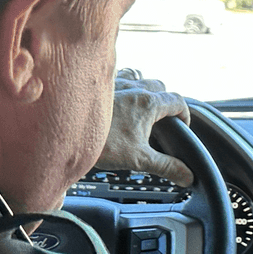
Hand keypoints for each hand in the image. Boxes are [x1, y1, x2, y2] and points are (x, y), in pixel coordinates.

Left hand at [97, 71, 194, 185]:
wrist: (66, 134)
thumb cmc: (100, 144)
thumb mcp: (139, 159)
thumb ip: (166, 166)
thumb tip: (187, 176)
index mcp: (148, 104)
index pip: (178, 101)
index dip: (184, 114)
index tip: (182, 125)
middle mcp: (134, 88)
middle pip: (160, 87)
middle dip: (165, 100)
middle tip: (163, 118)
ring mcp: (115, 84)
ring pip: (139, 78)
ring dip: (144, 89)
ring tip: (141, 106)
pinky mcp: (99, 86)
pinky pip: (117, 78)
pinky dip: (122, 85)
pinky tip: (116, 99)